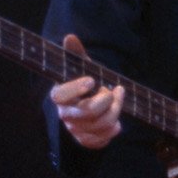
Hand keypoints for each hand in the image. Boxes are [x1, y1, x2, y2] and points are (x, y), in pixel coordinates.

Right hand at [48, 34, 124, 149]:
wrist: (86, 104)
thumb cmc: (84, 82)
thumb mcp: (82, 66)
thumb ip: (75, 53)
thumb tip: (70, 37)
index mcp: (59, 95)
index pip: (60, 95)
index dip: (76, 88)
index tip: (93, 80)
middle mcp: (64, 114)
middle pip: (88, 111)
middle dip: (108, 100)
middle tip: (113, 90)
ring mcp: (74, 129)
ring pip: (100, 125)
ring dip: (116, 111)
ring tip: (118, 99)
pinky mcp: (85, 140)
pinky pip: (101, 140)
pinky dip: (112, 130)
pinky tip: (116, 123)